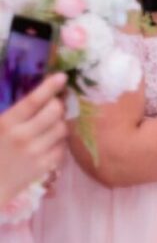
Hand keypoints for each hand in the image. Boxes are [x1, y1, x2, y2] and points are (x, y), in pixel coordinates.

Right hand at [0, 74, 69, 205]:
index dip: (49, 87)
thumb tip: (39, 97)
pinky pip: (63, 145)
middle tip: (53, 105)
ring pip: (63, 127)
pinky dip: (58, 141)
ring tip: (49, 125)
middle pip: (55, 111)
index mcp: (6, 124)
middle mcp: (23, 137)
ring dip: (59, 123)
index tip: (61, 77)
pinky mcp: (46, 165)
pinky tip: (47, 142)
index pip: (33, 101)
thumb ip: (14, 113)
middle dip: (57, 105)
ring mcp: (37, 152)